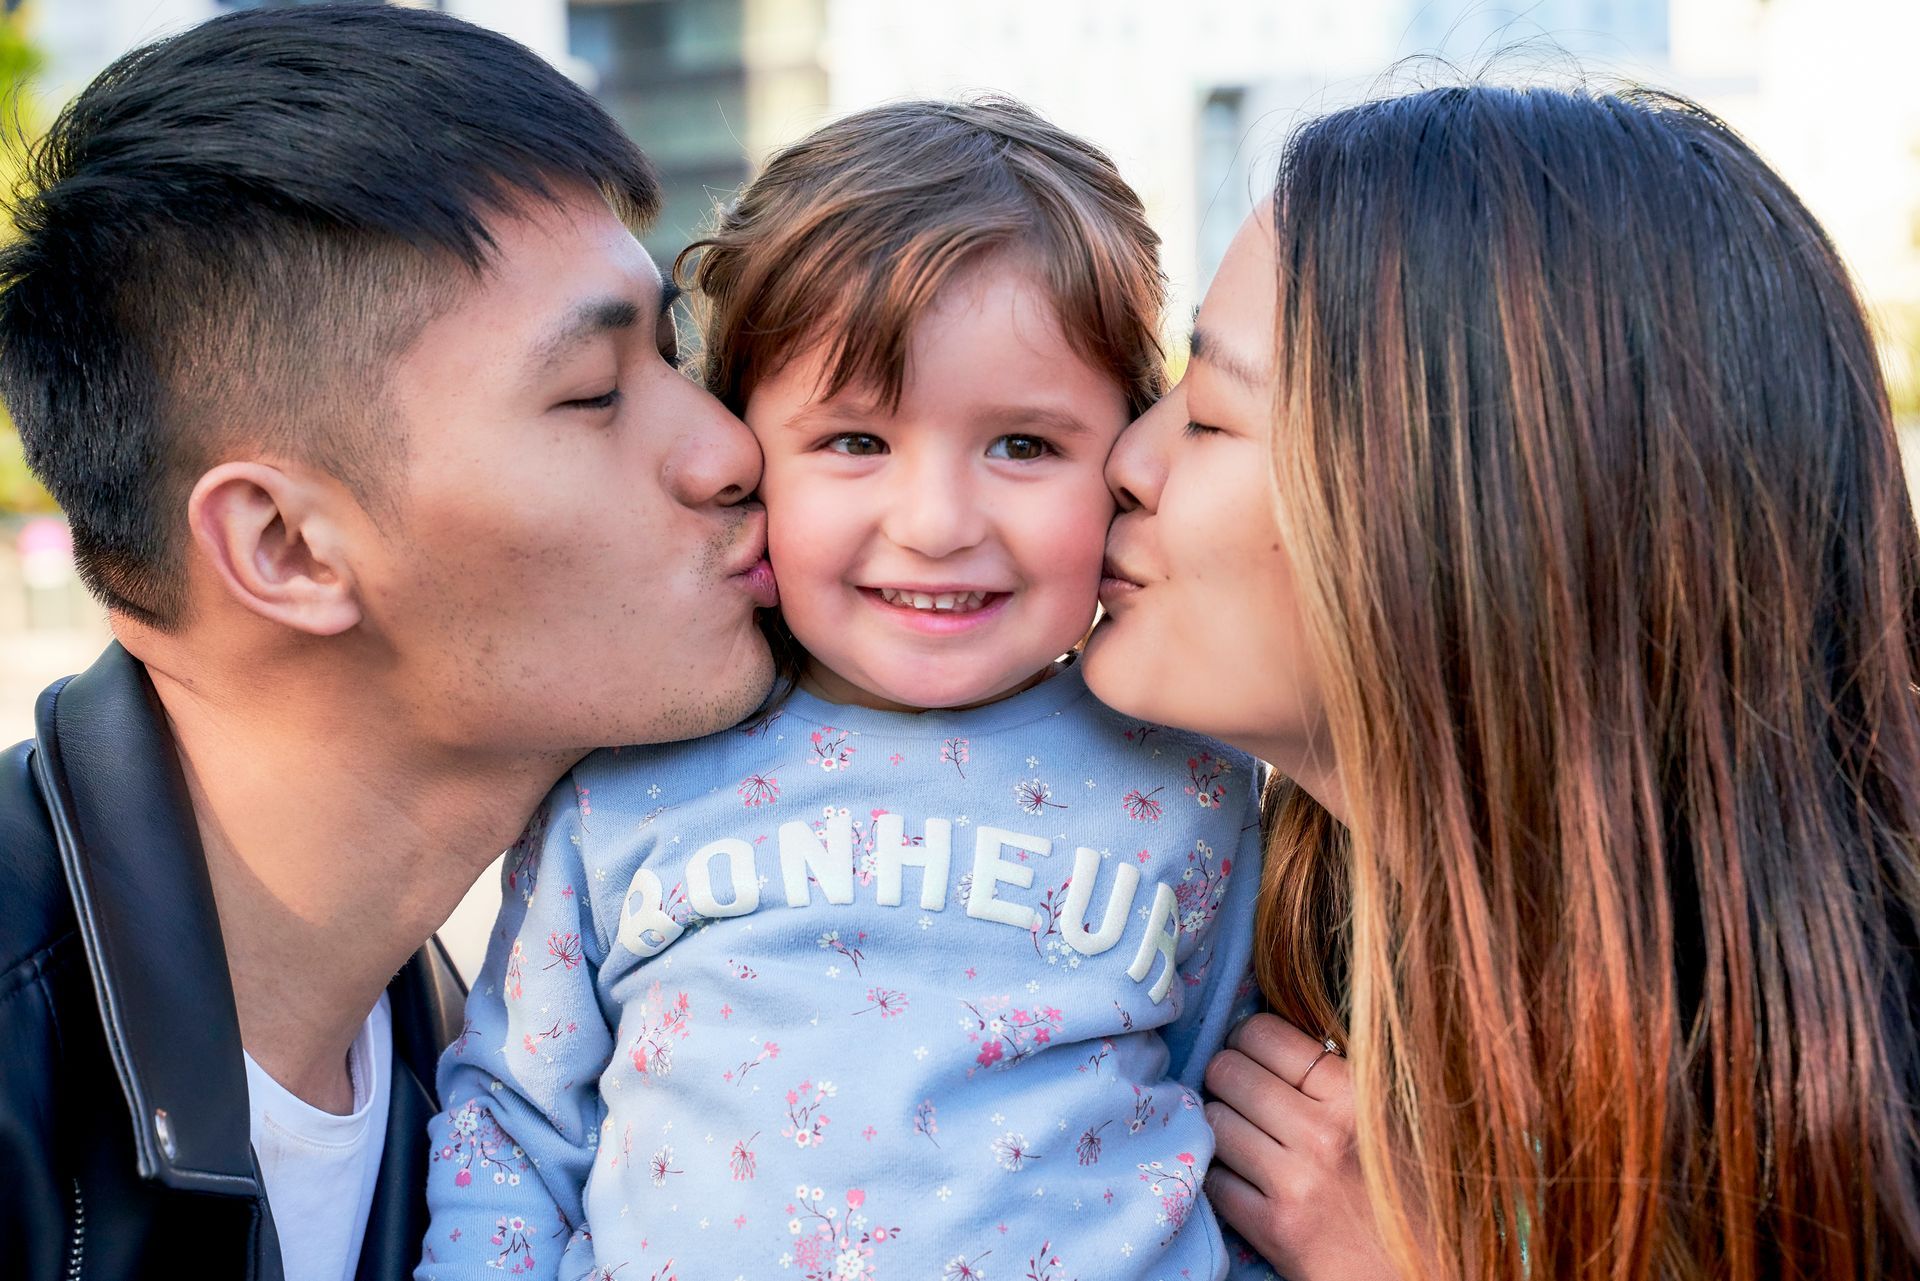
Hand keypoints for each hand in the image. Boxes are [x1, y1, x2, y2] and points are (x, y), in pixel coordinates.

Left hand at [1203, 1013, 1398, 1279]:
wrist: (1417, 1271)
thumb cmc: (1404, 1187)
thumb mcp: (1386, 1112)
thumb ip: (1335, 1073)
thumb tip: (1265, 1032)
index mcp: (1355, 1094)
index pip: (1263, 1034)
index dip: (1246, 1039)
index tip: (1251, 1053)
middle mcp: (1323, 1133)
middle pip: (1228, 1072)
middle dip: (1225, 1078)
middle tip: (1239, 1092)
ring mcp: (1296, 1181)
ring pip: (1214, 1121)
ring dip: (1220, 1125)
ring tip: (1244, 1133)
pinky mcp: (1274, 1227)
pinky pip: (1215, 1177)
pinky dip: (1222, 1174)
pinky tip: (1246, 1176)